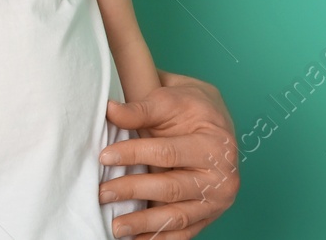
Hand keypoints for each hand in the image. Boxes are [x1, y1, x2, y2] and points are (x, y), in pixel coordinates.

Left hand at [98, 71, 240, 237]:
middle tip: (103, 193)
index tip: (104, 156)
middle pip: (171, 188)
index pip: (167, 153)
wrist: (216, 120)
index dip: (133, 154)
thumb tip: (111, 111)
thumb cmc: (192, 107)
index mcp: (214, 146)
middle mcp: (221, 178)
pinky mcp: (209, 215)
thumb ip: (141, 109)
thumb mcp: (170, 99)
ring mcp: (217, 201)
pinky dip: (161, 238)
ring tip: (116, 227)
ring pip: (177, 216)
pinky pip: (184, 231)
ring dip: (144, 224)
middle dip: (133, 191)